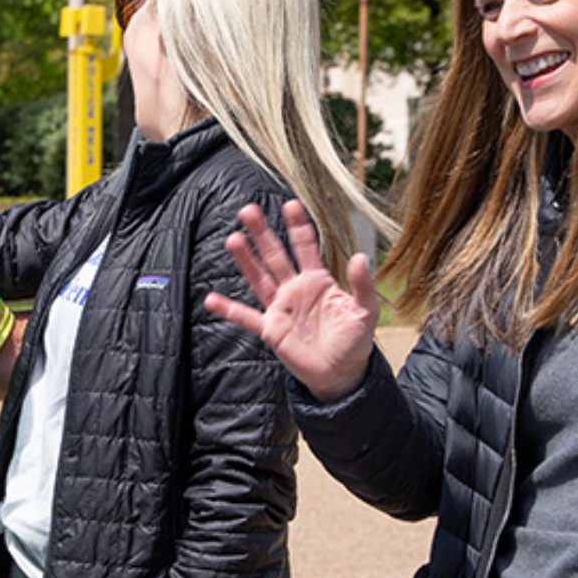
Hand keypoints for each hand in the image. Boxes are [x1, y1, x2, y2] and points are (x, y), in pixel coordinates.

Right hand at [200, 200, 380, 402]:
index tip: (290, 204)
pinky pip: (246, 317)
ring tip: (233, 239)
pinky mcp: (270, 330)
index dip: (298, 226)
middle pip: (274, 255)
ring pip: (258, 278)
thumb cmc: (354, 341)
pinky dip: (228, 310)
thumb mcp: (365, 311)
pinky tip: (212, 300)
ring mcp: (280, 308)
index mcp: (318, 280)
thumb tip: (360, 257)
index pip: (305, 246)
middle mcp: (294, 289)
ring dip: (246, 260)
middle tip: (248, 210)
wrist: (341, 373)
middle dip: (262, 233)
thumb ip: (362, 285)